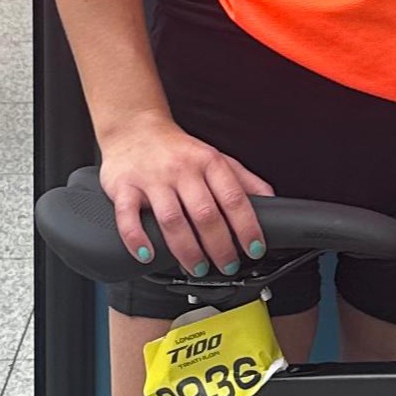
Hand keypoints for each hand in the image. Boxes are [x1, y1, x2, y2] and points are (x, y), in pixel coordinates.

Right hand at [99, 118, 274, 277]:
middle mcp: (182, 170)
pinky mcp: (124, 187)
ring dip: (188, 250)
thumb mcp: (216, 158)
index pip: (234, 198)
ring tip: (199, 267)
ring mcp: (152, 179)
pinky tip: (148, 254)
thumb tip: (271, 201)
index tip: (255, 249)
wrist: (134, 128)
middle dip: (220, 246)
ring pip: (172, 219)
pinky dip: (137, 238)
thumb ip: (244, 180)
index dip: (247, 227)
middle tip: (227, 265)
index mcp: (209, 162)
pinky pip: (128, 216)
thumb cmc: (178, 150)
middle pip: (205, 214)